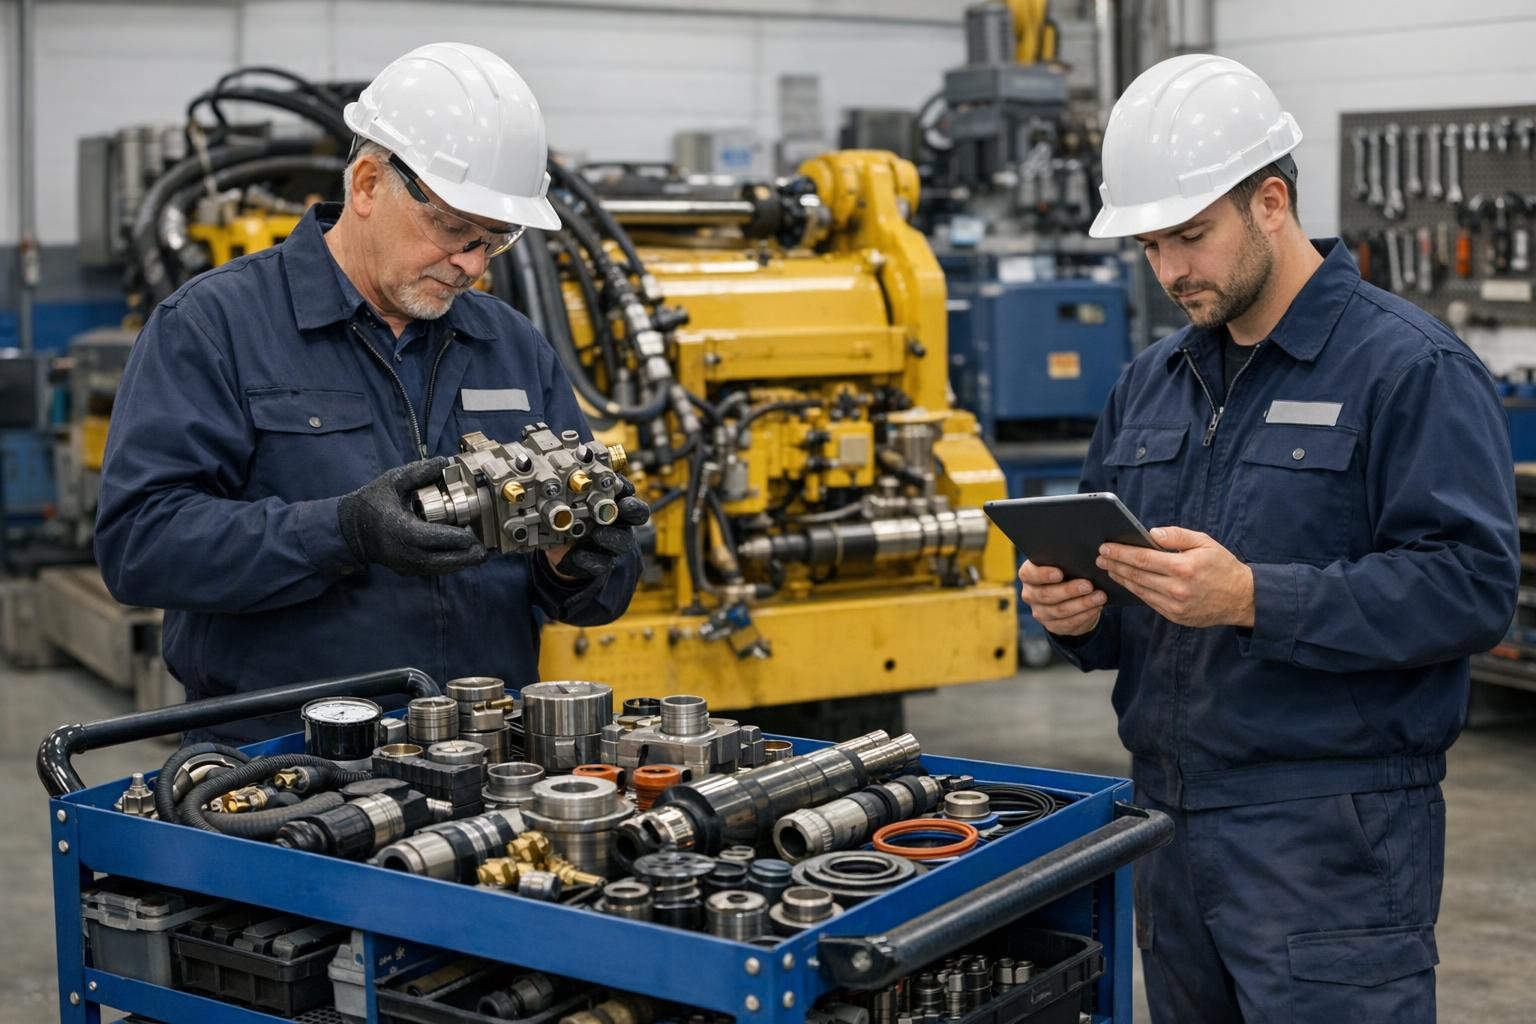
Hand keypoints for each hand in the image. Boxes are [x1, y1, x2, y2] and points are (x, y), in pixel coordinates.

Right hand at [336, 457, 488, 576]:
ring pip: (438, 569)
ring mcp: (405, 564)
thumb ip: (418, 472)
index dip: (455, 539)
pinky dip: (448, 565)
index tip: (472, 535)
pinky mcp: (407, 570)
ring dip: (460, 563)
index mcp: (401, 530)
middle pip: (441, 561)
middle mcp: (404, 552)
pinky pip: (432, 570)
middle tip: (484, 551)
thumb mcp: (392, 482)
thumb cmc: (371, 503)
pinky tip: (463, 557)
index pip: (433, 539)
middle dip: (465, 558)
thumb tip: (443, 462)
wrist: (351, 530)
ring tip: (480, 555)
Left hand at [545, 478, 649, 580]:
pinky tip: (575, 555)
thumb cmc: (572, 510)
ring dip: (609, 538)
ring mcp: (610, 547)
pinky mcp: (597, 563)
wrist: (558, 542)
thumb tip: (582, 456)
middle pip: (632, 527)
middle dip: (626, 518)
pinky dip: (586, 560)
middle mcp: (618, 528)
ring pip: (619, 545)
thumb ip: (586, 481)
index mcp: (618, 509)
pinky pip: (598, 564)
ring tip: (596, 534)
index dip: (634, 505)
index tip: (625, 500)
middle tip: (613, 513)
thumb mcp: (579, 494)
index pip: (636, 508)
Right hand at [1017, 559, 1105, 636]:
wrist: (1069, 598)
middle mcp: (1030, 594)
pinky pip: (1068, 623)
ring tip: (1100, 597)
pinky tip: (1096, 608)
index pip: (1029, 574)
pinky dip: (1084, 615)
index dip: (1043, 574)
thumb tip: (1080, 558)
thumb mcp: (1063, 565)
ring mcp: (1040, 612)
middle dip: (1069, 590)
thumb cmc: (1067, 573)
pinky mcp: (1052, 626)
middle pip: (1046, 594)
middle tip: (1088, 585)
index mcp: (1028, 575)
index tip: (1059, 573)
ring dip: (1082, 604)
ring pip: (1059, 610)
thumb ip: (1065, 561)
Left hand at [1097, 526, 1254, 627]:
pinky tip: (1127, 582)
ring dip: (1121, 578)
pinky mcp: (1175, 616)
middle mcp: (1177, 589)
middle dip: (1115, 564)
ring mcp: (1175, 606)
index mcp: (1184, 567)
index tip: (1105, 547)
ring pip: (1139, 590)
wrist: (1242, 598)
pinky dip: (1135, 591)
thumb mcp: (1204, 542)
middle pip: (1136, 575)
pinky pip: (1149, 601)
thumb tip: (1151, 532)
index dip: (1120, 552)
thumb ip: (1177, 535)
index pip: (1143, 558)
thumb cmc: (1222, 566)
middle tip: (1100, 557)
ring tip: (1109, 568)